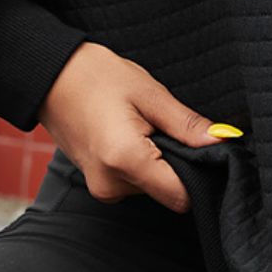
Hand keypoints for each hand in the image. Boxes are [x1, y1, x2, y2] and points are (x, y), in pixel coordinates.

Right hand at [38, 41, 239, 211]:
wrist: (48, 75)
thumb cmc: (96, 77)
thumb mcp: (150, 95)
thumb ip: (188, 126)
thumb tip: (223, 141)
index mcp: (126, 161)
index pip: (182, 196)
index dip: (200, 175)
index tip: (202, 150)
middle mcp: (111, 185)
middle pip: (168, 191)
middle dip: (177, 163)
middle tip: (164, 127)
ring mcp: (101, 188)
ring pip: (152, 186)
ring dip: (158, 162)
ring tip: (142, 126)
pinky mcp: (97, 183)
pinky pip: (134, 181)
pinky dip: (141, 163)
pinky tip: (130, 134)